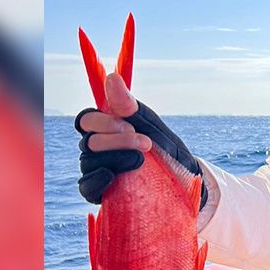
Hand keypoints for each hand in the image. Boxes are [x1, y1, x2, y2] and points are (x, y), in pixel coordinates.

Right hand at [76, 73, 205, 204]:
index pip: (86, 120)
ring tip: (141, 161)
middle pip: (89, 141)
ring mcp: (96, 170)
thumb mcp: (152, 127)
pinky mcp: (100, 192)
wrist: (183, 181)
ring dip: (115, 159)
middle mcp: (96, 149)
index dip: (103, 122)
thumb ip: (130, 107)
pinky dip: (96, 181)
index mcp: (106, 129)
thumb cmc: (165, 150)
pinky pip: (86, 187)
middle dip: (117, 141)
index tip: (130, 125)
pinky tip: (111, 176)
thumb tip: (111, 77)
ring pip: (88, 162)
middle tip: (145, 144)